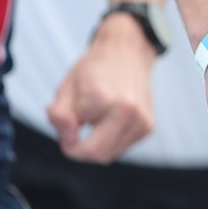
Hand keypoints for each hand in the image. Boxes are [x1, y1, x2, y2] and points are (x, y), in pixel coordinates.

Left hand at [47, 15, 156, 162]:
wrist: (127, 53)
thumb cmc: (93, 70)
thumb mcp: (66, 88)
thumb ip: (58, 116)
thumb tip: (68, 140)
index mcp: (102, 98)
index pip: (78, 144)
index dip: (66, 139)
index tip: (66, 126)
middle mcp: (127, 110)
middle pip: (97, 155)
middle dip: (80, 150)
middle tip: (74, 132)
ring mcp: (141, 120)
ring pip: (110, 155)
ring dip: (96, 145)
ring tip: (94, 121)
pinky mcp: (148, 127)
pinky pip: (122, 147)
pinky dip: (110, 140)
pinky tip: (109, 120)